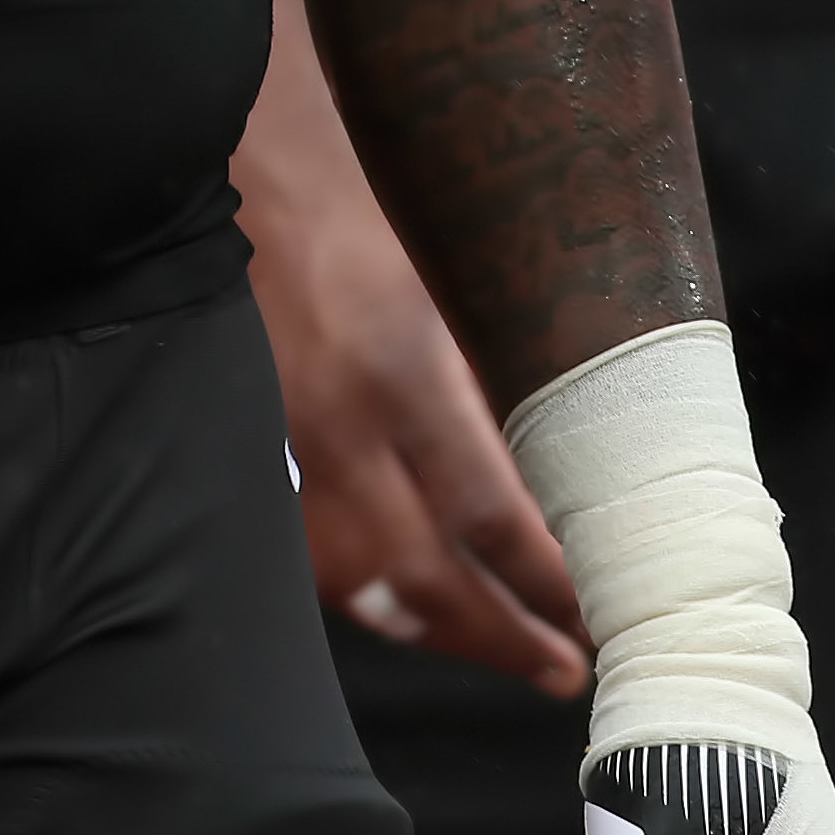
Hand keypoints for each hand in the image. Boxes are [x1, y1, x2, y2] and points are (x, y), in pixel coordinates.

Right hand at [244, 106, 589, 689]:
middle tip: (565, 668)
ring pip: (360, 585)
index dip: (548, 583)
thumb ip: (494, 380)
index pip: (491, 518)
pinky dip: (367, 595)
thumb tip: (555, 479)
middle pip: (428, 578)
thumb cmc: (358, 198)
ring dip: (438, 632)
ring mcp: (278, 448)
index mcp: (401, 374)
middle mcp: (335, 428)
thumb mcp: (448, 280)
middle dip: (506, 638)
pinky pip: (308, 555)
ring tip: (502, 651)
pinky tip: (411, 606)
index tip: (597, 611)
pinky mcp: (243, 450)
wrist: (237, 167)